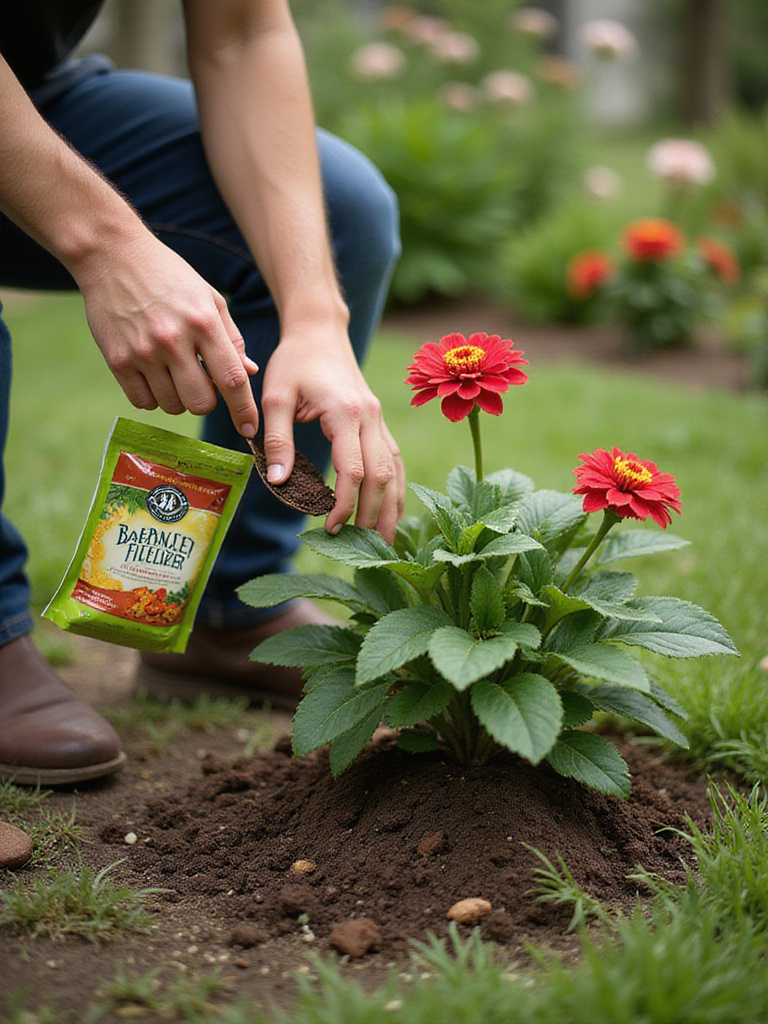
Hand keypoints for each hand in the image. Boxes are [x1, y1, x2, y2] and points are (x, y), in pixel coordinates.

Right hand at [74, 232, 259, 436]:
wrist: (112, 255)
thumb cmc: (168, 276)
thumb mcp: (209, 298)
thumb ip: (231, 338)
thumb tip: (249, 372)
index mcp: (203, 322)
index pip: (231, 380)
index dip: (244, 410)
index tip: (249, 428)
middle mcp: (173, 340)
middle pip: (200, 404)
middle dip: (206, 401)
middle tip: (200, 382)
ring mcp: (142, 352)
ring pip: (171, 406)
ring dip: (178, 398)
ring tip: (172, 371)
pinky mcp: (117, 360)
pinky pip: (143, 402)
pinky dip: (152, 397)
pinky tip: (152, 374)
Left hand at [260, 326, 404, 542]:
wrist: (321, 331)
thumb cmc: (295, 361)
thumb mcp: (276, 396)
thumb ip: (277, 440)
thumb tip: (279, 482)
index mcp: (346, 412)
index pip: (355, 470)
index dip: (346, 504)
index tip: (331, 527)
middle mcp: (370, 417)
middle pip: (382, 476)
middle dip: (373, 515)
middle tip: (360, 547)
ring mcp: (380, 419)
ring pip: (395, 471)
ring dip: (391, 507)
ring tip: (384, 541)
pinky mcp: (380, 422)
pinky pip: (396, 461)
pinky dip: (396, 489)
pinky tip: (392, 510)